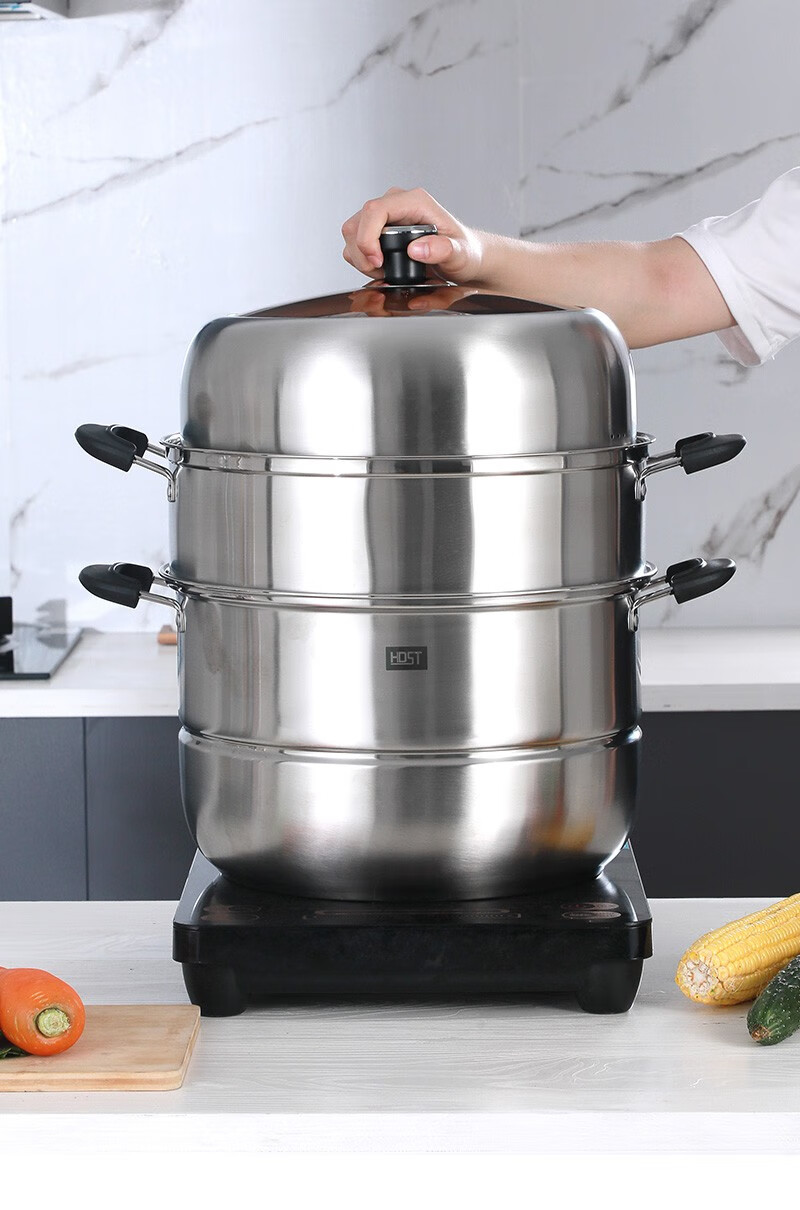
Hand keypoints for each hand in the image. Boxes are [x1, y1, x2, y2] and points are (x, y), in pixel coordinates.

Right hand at [341, 187, 484, 284]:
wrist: (464, 257)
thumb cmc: (464, 252)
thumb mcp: (461, 255)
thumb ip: (443, 250)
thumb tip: (416, 249)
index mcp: (414, 202)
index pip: (374, 210)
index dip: (367, 237)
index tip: (377, 261)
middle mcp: (397, 203)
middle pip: (357, 222)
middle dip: (362, 253)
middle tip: (380, 271)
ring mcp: (386, 215)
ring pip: (352, 232)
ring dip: (361, 257)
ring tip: (384, 271)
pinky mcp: (378, 228)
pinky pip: (355, 242)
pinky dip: (362, 259)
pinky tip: (381, 268)